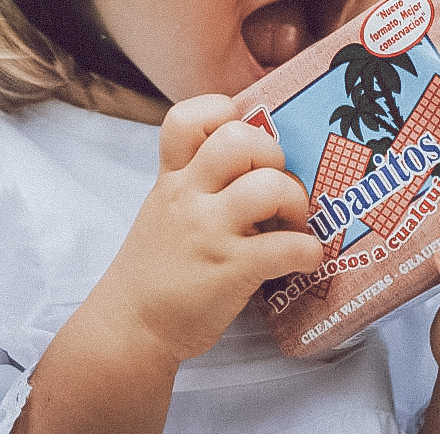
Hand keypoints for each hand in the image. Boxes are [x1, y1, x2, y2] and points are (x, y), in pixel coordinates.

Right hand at [92, 94, 322, 362]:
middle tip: (275, 182)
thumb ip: (197, 178)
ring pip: (268, 187)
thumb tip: (256, 160)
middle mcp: (188, 196)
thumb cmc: (157, 264)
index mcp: (172, 176)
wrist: (132, 326)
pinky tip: (303, 257)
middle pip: (239, 139)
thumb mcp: (164, 205)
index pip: (186, 117)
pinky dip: (308, 250)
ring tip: (292, 221)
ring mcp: (210, 232)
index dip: (222, 112)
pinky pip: (287, 247)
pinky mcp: (231, 271)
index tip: (242, 133)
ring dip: (295, 200)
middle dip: (271, 154)